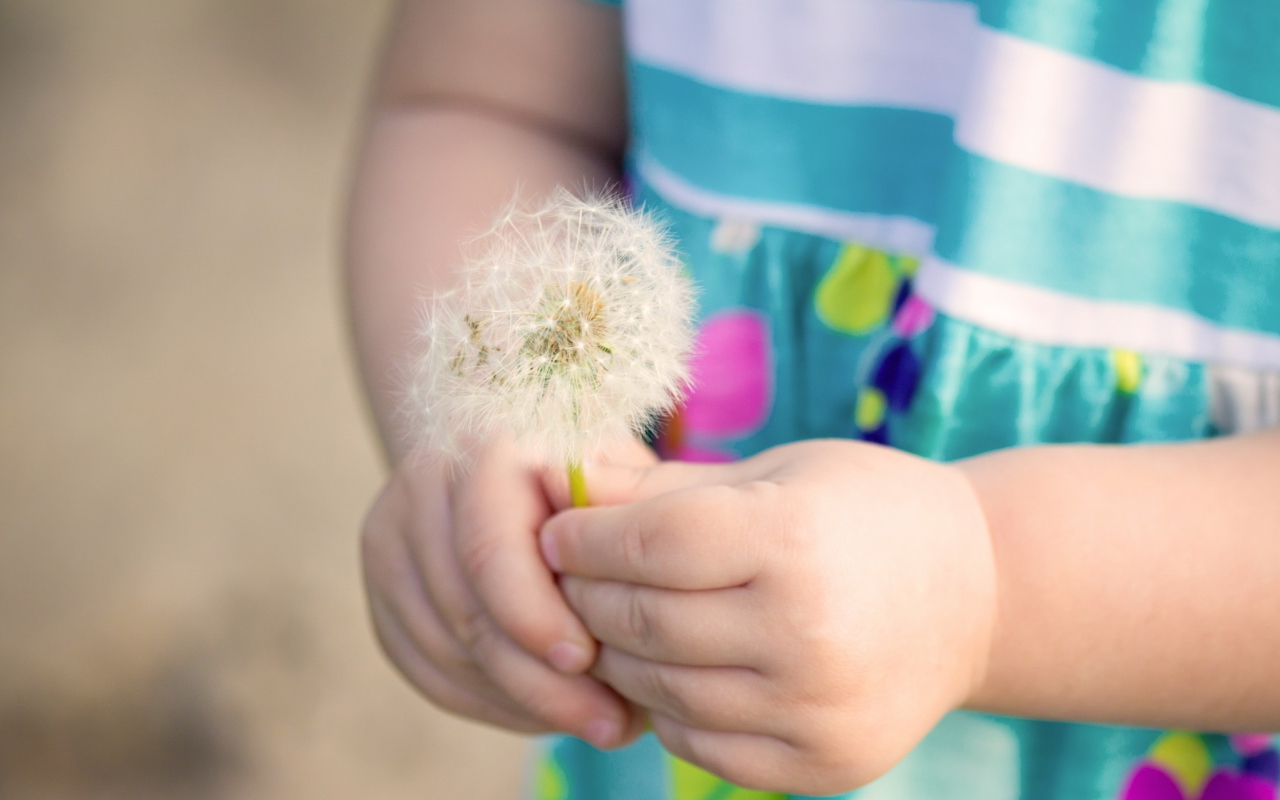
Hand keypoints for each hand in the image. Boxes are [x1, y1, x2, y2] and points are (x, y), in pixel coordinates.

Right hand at [360, 438, 652, 746]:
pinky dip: (490, 704)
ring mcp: (391, 537)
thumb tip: (645, 608)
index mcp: (486, 447)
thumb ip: (627, 527)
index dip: (534, 616)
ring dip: (521, 702)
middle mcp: (424, 485)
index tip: (588, 662)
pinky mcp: (384, 591)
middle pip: (466, 611)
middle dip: (539, 682)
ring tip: (594, 721)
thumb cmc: (592, 471)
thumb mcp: (623, 478)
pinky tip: (544, 713)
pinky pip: (428, 670)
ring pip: (445, 650)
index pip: (489, 549)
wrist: (516, 451)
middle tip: (610, 723)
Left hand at [538, 440, 997, 793]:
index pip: (649, 544)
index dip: (585, 539)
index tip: (557, 534)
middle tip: (567, 579)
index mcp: (794, 539)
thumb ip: (664, 488)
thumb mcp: (774, 474)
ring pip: (662, 690)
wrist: (978, 593)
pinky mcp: (824, 765)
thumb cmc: (863, 511)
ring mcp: (817, 709)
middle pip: (646, 622)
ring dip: (617, 658)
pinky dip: (669, 710)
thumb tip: (562, 481)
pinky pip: (702, 746)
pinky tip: (671, 672)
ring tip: (610, 624)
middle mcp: (808, 631)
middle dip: (587, 598)